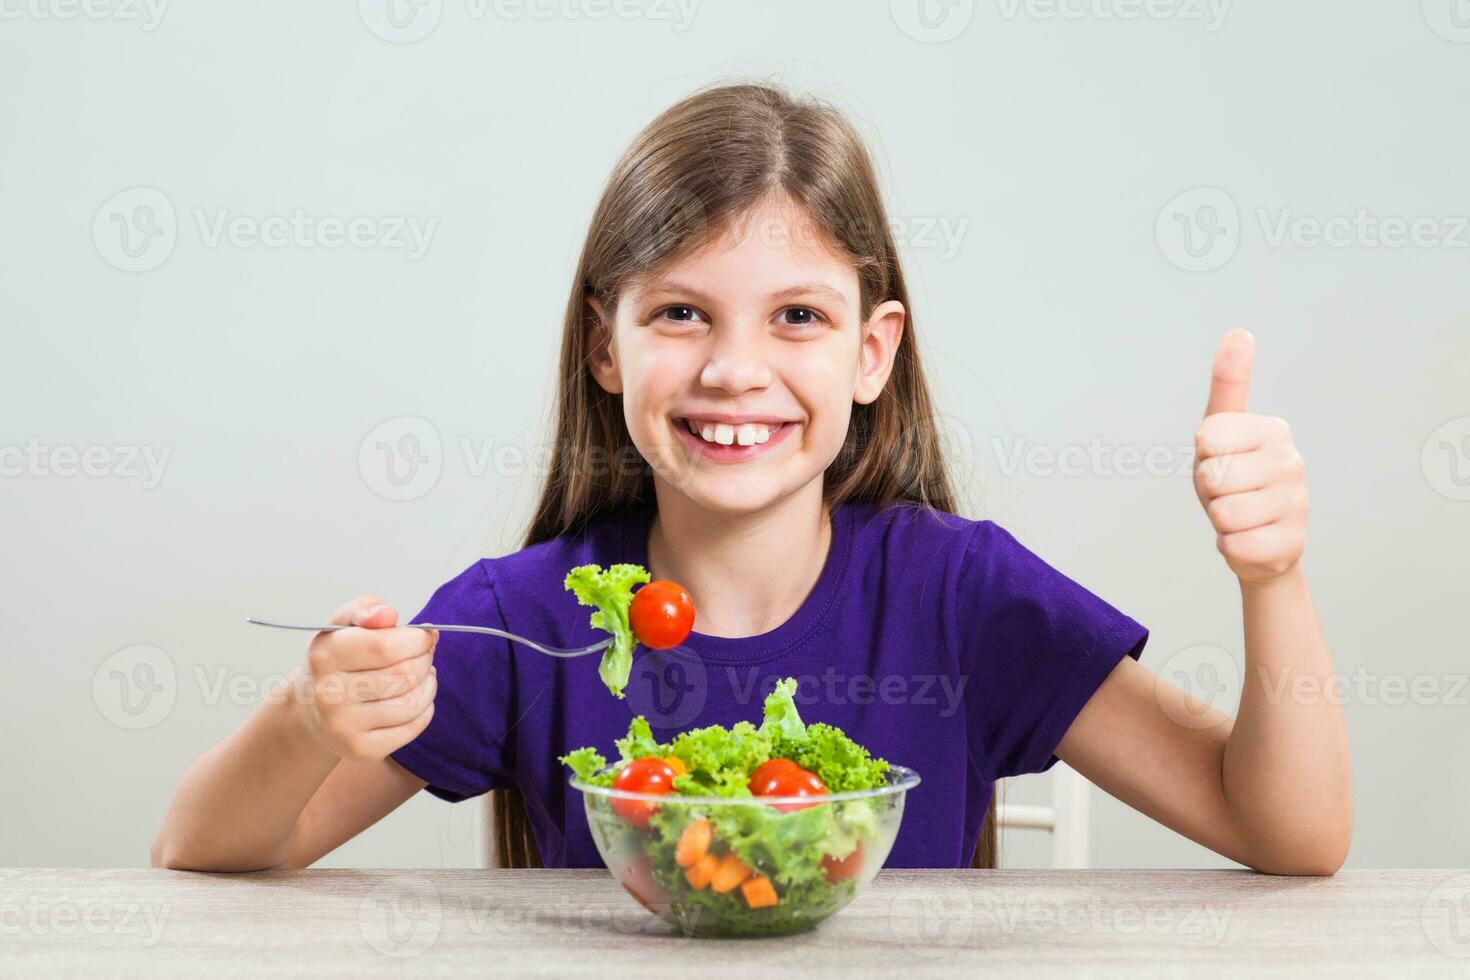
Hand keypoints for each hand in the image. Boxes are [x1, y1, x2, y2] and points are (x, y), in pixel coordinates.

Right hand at [296, 596, 437, 762]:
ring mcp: (343, 727)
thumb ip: (366, 609)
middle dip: (425, 659)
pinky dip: (425, 709)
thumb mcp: (342, 624)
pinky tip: (414, 697)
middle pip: (405, 674)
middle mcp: (329, 694)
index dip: (417, 640)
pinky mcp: (361, 750)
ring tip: (421, 674)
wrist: (310, 709)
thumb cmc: (335, 660)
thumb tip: (388, 615)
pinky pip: (414, 727)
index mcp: (325, 656)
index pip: (387, 646)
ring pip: (413, 702)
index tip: (424, 636)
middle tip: (424, 653)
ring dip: (428, 683)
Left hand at [1193, 330, 1308, 584]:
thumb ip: (1228, 384)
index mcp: (1271, 430)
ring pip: (1224, 513)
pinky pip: (1234, 545)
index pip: (1208, 437)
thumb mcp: (1220, 430)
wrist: (1261, 539)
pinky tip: (1249, 539)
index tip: (1218, 459)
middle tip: (1227, 492)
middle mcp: (1291, 461)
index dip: (1202, 455)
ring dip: (1220, 520)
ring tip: (1238, 515)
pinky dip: (1230, 547)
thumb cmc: (1232, 477)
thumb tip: (1239, 332)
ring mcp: (1296, 503)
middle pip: (1212, 477)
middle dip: (1208, 491)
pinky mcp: (1291, 543)